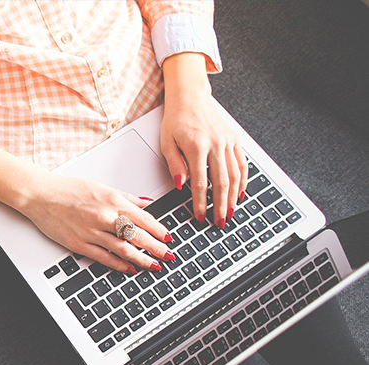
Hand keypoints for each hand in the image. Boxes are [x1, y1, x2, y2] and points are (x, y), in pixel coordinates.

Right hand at [16, 172, 173, 273]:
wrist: (41, 195)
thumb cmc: (68, 189)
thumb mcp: (101, 187)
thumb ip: (126, 197)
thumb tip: (145, 203)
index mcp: (112, 201)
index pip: (144, 218)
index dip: (159, 230)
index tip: (169, 238)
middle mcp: (104, 217)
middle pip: (138, 236)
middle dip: (157, 248)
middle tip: (169, 256)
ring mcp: (92, 232)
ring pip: (124, 249)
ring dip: (142, 259)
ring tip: (154, 266)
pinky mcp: (79, 244)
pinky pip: (104, 257)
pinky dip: (120, 264)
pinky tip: (130, 268)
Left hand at [160, 53, 247, 227]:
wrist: (190, 97)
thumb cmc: (176, 119)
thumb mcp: (166, 142)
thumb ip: (175, 165)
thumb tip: (181, 185)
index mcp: (197, 146)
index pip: (200, 183)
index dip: (201, 203)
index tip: (200, 216)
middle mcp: (216, 144)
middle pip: (221, 182)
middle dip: (221, 205)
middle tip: (220, 222)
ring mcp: (228, 142)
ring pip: (235, 175)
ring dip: (234, 197)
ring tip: (231, 212)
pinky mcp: (234, 139)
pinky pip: (242, 163)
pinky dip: (243, 180)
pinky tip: (240, 193)